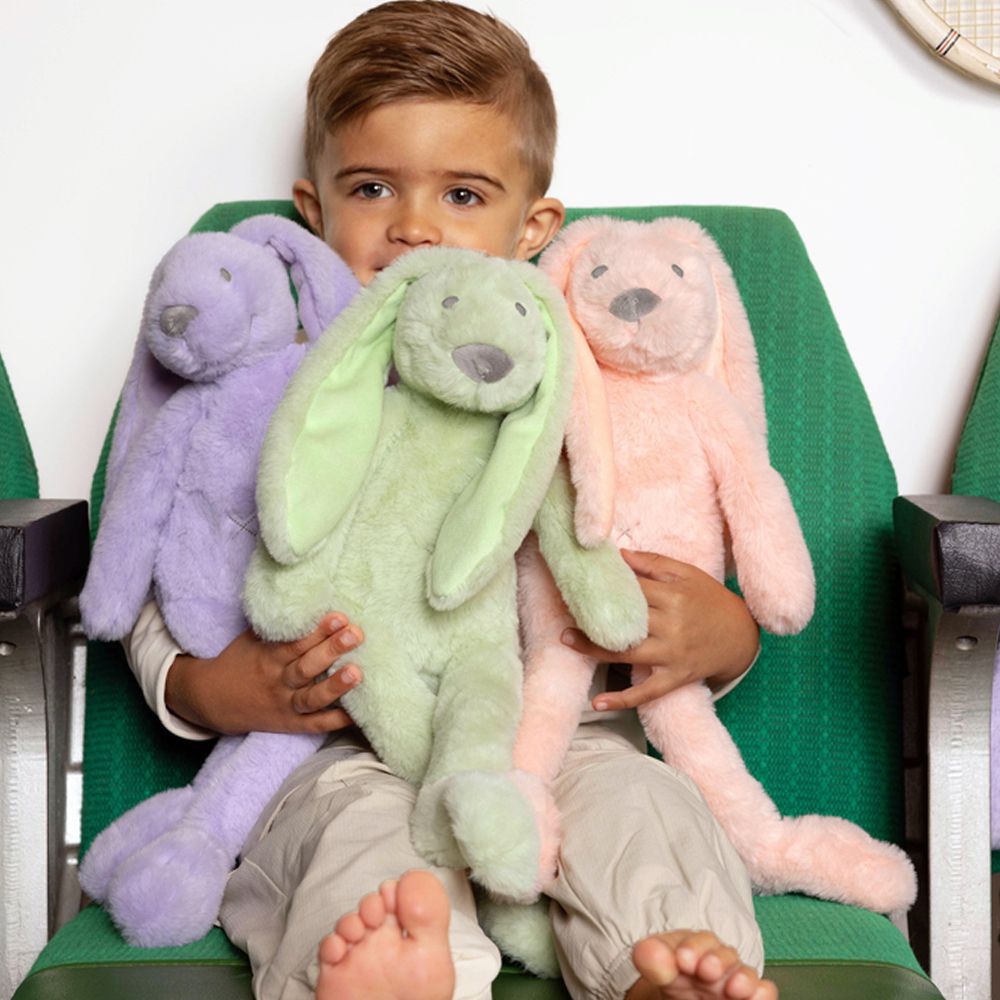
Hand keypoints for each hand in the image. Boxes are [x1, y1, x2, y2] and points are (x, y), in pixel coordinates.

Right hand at [165, 613, 363, 734]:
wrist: (212, 700)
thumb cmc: (239, 661)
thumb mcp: (252, 639)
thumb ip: (279, 625)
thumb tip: (308, 596)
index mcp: (268, 658)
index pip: (296, 643)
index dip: (318, 630)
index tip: (339, 616)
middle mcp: (278, 682)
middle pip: (306, 667)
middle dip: (331, 650)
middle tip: (355, 635)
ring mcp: (285, 705)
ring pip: (311, 698)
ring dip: (334, 687)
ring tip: (356, 673)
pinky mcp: (290, 724)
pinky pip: (314, 725)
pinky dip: (335, 721)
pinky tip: (355, 714)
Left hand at [561, 550, 758, 711]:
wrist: (741, 636)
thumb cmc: (710, 599)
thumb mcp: (687, 574)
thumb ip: (653, 563)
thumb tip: (619, 554)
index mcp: (674, 595)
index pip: (631, 589)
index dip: (603, 586)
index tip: (576, 582)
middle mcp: (673, 625)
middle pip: (625, 620)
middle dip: (592, 615)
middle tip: (561, 608)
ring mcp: (674, 654)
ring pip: (628, 653)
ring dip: (594, 649)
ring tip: (566, 640)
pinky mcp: (677, 677)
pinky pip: (647, 692)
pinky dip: (623, 700)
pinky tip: (597, 703)